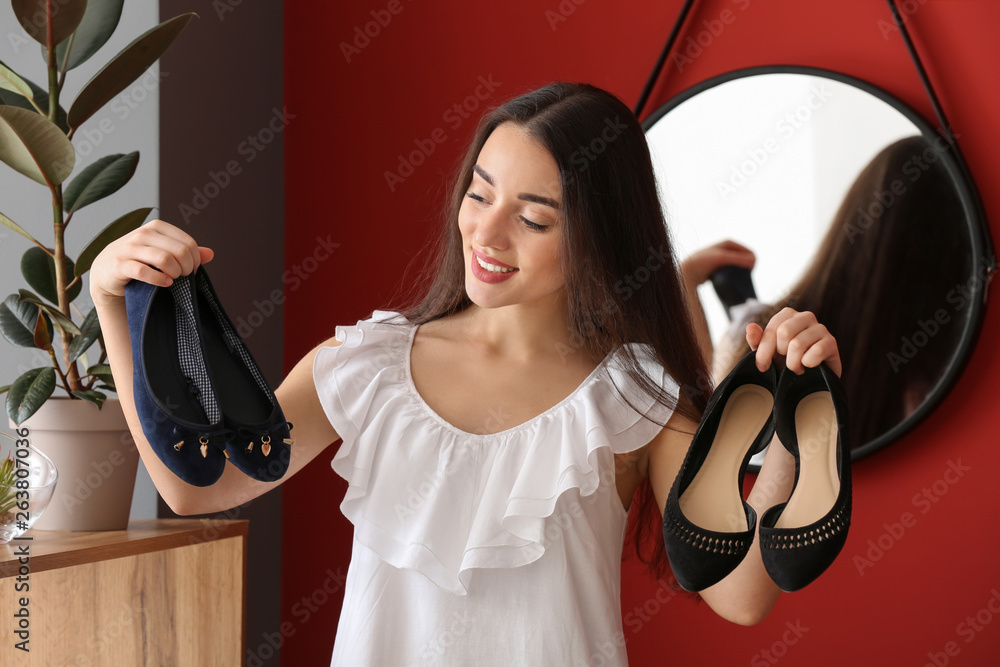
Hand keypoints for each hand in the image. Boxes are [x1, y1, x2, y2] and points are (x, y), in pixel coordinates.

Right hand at [89, 219, 213, 304]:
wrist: (107, 273)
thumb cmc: (139, 261)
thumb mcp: (163, 252)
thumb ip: (186, 252)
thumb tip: (211, 253)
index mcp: (156, 227)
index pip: (188, 243)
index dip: (195, 260)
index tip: (192, 270)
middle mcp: (143, 234)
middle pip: (180, 251)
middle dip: (187, 268)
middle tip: (184, 277)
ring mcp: (129, 248)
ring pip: (164, 259)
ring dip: (175, 273)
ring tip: (174, 280)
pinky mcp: (119, 264)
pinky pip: (144, 271)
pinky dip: (159, 279)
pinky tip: (165, 284)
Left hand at [680, 240, 754, 287]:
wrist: (687, 271)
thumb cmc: (703, 263)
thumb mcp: (722, 259)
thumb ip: (739, 259)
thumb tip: (754, 261)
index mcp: (728, 242)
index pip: (748, 251)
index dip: (752, 261)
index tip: (752, 272)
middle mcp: (725, 248)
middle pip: (743, 258)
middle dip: (747, 267)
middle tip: (746, 278)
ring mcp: (721, 257)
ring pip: (737, 265)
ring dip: (741, 272)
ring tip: (741, 281)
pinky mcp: (717, 267)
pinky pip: (730, 270)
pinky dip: (733, 275)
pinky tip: (733, 282)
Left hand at [746, 307, 841, 377]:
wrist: (812, 377)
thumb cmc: (787, 360)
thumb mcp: (768, 352)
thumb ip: (757, 340)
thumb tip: (750, 327)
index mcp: (787, 315)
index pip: (771, 329)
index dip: (764, 350)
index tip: (762, 366)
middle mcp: (805, 316)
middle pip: (784, 333)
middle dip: (780, 354)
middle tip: (785, 362)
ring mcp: (820, 328)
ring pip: (797, 344)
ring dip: (793, 363)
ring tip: (796, 367)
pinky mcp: (831, 342)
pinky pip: (815, 352)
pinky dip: (808, 364)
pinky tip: (809, 366)